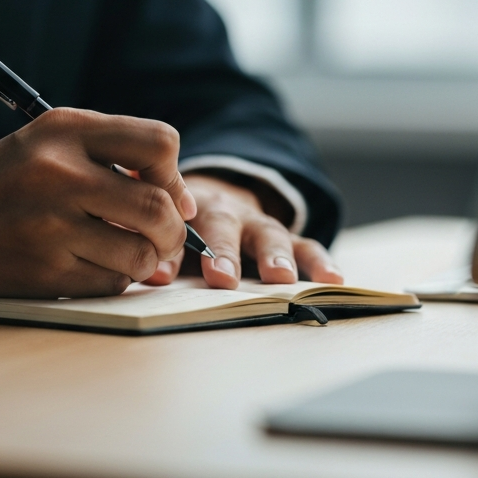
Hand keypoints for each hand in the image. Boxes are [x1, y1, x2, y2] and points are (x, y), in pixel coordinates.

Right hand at [0, 108, 196, 300]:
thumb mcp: (42, 144)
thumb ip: (108, 156)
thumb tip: (180, 204)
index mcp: (62, 128)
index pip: (158, 142)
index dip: (174, 174)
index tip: (169, 195)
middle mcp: (57, 171)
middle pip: (159, 205)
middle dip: (171, 230)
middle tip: (159, 238)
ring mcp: (47, 224)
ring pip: (140, 252)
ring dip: (144, 261)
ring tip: (124, 254)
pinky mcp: (39, 272)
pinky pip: (109, 282)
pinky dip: (111, 280)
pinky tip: (87, 267)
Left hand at [143, 174, 341, 288]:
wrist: (214, 198)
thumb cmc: (184, 227)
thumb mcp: (165, 233)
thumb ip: (157, 253)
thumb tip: (143, 275)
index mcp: (185, 210)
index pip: (175, 232)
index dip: (169, 254)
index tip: (160, 276)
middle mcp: (223, 213)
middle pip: (222, 228)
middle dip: (223, 253)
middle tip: (221, 278)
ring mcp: (257, 224)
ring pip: (267, 234)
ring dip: (273, 255)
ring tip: (280, 278)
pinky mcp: (287, 238)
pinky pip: (306, 245)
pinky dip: (319, 261)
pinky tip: (334, 278)